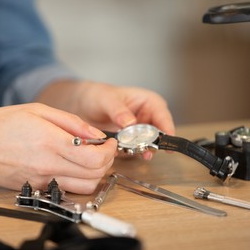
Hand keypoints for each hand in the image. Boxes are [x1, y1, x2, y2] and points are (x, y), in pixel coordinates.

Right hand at [0, 103, 116, 193]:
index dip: (110, 152)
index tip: (110, 143)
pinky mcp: (37, 189)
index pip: (95, 159)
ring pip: (85, 187)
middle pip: (95, 176)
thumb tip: (96, 135)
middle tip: (103, 149)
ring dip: (96, 174)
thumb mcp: (39, 111)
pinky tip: (73, 165)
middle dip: (107, 162)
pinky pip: (67, 189)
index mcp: (51, 143)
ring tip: (90, 157)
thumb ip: (72, 123)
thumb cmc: (0, 125)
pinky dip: (79, 180)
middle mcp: (48, 167)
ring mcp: (42, 181)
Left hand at [37, 80, 175, 158]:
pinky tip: (124, 153)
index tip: (165, 142)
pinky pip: (135, 151)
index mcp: (149, 102)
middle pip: (158, 133)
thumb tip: (131, 123)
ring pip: (148, 144)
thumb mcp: (107, 100)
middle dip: (154, 142)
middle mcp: (148, 118)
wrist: (83, 105)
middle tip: (148, 150)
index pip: (163, 116)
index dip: (166, 129)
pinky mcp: (130, 143)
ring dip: (143, 150)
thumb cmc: (98, 96)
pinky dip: (131, 153)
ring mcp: (140, 132)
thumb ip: (118, 111)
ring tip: (139, 154)